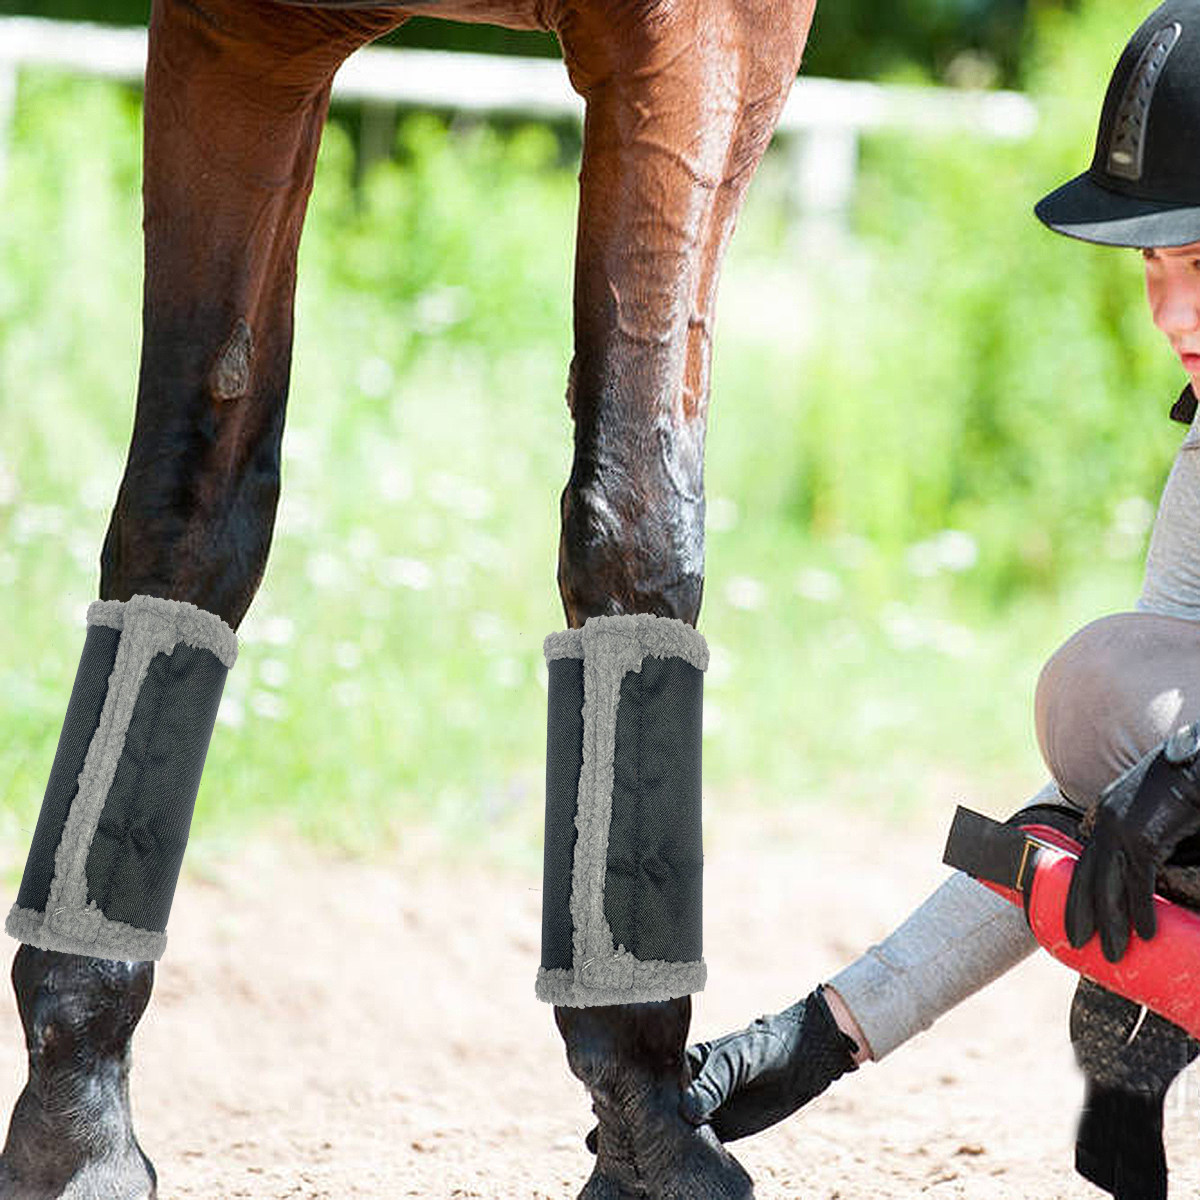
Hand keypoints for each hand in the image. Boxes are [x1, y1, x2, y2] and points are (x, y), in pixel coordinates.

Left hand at [1065, 728, 1199, 962]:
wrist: (1197, 766)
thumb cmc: (1184, 792)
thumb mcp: (1156, 819)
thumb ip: (1147, 844)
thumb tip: (1149, 881)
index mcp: (1105, 815)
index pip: (1083, 860)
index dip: (1076, 890)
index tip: (1075, 916)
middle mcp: (1105, 821)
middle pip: (1086, 877)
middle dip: (1080, 913)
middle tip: (1077, 943)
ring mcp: (1121, 829)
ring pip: (1107, 887)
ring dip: (1110, 923)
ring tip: (1112, 952)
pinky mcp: (1143, 839)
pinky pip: (1138, 883)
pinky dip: (1141, 911)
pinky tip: (1146, 933)